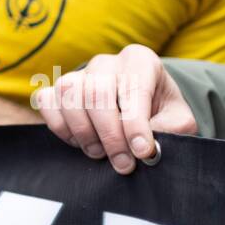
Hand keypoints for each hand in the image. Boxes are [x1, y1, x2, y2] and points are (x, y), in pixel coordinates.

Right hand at [34, 44, 197, 175]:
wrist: (142, 108)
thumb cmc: (160, 112)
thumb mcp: (178, 119)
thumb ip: (170, 130)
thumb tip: (148, 148)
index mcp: (140, 61)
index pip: (133, 88)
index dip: (135, 124)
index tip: (142, 152)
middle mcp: (106, 63)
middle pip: (96, 91)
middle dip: (109, 134)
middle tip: (122, 163)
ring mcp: (79, 74)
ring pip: (68, 93)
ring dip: (83, 131)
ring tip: (100, 153)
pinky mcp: (57, 89)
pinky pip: (46, 101)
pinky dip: (59, 125)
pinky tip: (78, 141)